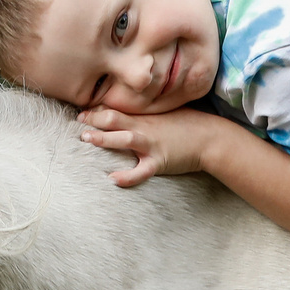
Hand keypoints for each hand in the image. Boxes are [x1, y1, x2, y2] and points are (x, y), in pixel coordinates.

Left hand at [77, 106, 227, 187]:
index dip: (97, 111)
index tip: (82, 113)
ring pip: (124, 139)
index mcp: (145, 116)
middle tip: (78, 122)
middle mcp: (145, 128)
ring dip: (104, 138)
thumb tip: (130, 115)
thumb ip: (146, 114)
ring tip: (86, 139)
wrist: (211, 138)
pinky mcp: (159, 162)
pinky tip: (113, 179)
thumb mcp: (166, 114)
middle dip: (94, 120)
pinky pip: (141, 171)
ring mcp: (151, 145)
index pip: (116, 110)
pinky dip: (127, 176)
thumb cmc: (189, 125)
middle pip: (115, 120)